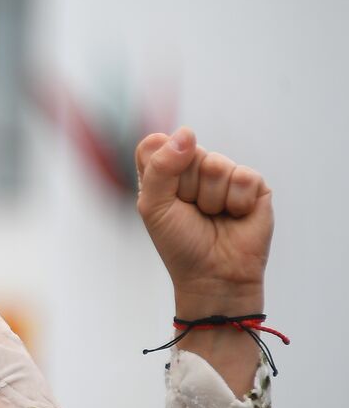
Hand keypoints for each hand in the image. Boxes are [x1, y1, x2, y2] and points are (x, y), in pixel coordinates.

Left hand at [135, 127, 272, 313]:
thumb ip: (160, 167)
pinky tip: (235, 216)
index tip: (165, 197)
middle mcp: (195, 168)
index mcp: (165, 171)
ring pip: (215, 164)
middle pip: (187, 151)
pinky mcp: (254, 185)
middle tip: (191, 211)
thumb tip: (187, 132)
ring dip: (211, 198)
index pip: (155, 144)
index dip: (159, 169)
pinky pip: (242, 176)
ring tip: (213, 216)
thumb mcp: (154, 206)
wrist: (214, 275)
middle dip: (186, 187)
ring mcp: (226, 174)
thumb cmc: (180, 242)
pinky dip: (235, 203)